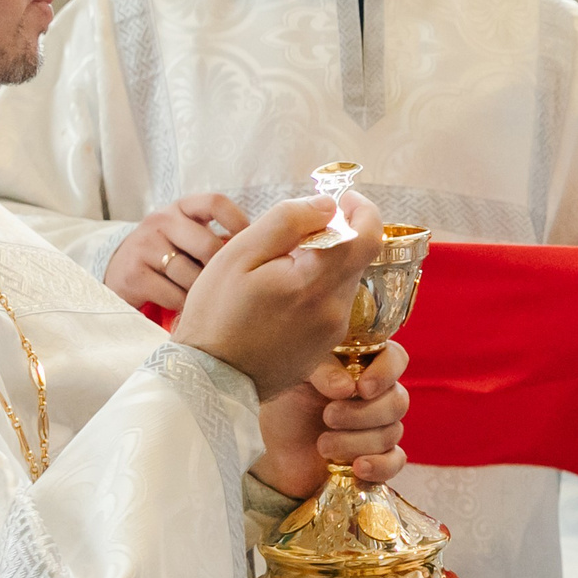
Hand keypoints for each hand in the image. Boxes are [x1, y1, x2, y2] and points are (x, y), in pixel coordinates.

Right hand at [105, 192, 250, 309]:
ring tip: (202, 299)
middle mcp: (161, 220)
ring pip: (191, 275)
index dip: (238, 223)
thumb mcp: (193, 238)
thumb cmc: (173, 256)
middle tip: (225, 286)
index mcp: (181, 207)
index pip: (216, 203)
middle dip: (221, 271)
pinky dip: (184, 306)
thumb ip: (222, 239)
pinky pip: (173, 295)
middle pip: (208, 245)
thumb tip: (268, 250)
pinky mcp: (132, 274)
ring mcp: (144, 246)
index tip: (250, 246)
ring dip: (202, 293)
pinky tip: (184, 307)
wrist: (122, 274)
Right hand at [173, 193, 381, 395]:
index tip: (343, 199)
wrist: (210, 379)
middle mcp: (334, 310)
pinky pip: (332, 305)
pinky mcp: (324, 346)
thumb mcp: (240, 254)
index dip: (362, 210)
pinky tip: (282, 294)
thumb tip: (327, 205)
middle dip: (337, 234)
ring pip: (345, 281)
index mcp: (315, 283)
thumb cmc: (216, 313)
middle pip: (357, 257)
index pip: (368, 237)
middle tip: (298, 230)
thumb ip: (287, 221)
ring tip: (281, 265)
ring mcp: (332, 332)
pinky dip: (317, 288)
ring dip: (326, 262)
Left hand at [256, 340, 411, 499]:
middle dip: (361, 414)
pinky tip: (357, 467)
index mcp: (363, 366)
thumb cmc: (289, 406)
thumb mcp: (295, 379)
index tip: (361, 388)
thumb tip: (347, 387)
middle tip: (328, 417)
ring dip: (355, 442)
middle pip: (397, 401)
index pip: (396, 358)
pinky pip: (395, 462)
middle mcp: (379, 395)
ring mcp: (382, 428)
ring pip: (391, 433)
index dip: (386, 373)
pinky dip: (378, 466)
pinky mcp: (380, 459)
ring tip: (322, 445)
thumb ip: (320, 371)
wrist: (279, 452)